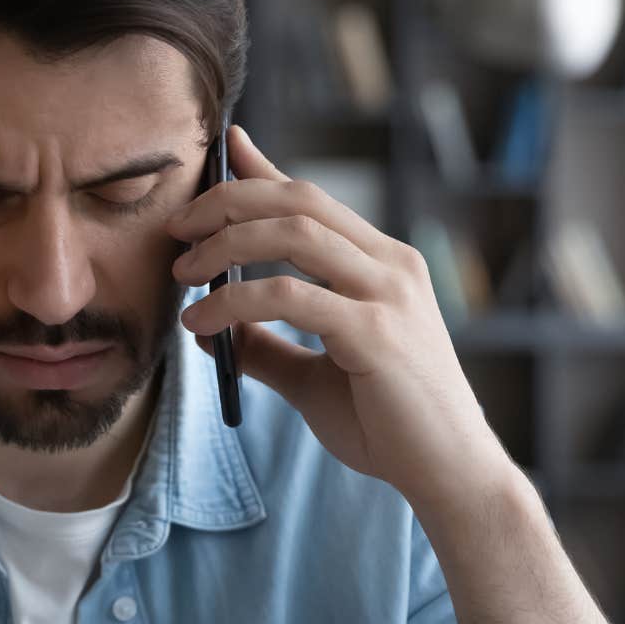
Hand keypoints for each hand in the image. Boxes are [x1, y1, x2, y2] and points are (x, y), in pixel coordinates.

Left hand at [167, 125, 514, 510]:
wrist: (448, 473)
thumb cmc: (389, 425)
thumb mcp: (315, 377)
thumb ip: (267, 346)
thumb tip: (210, 329)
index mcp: (383, 265)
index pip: (312, 199)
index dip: (262, 168)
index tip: (220, 149)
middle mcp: (391, 265)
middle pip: (298, 200)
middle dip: (228, 201)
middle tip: (176, 229)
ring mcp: (388, 295)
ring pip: (294, 233)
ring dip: (225, 244)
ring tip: (183, 275)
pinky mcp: (376, 333)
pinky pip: (290, 296)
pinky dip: (235, 302)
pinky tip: (203, 323)